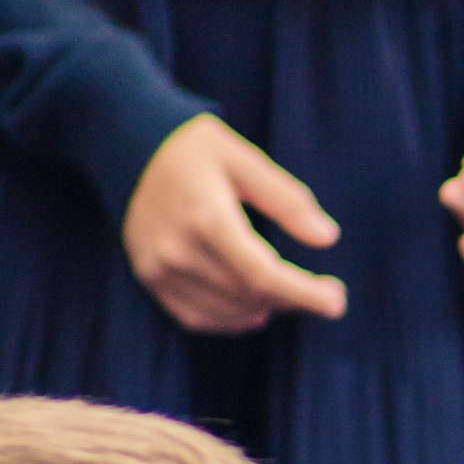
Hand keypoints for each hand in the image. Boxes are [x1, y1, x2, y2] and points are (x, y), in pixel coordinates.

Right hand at [122, 114, 346, 332]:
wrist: (125, 143)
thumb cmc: (194, 148)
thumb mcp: (245, 159)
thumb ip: (287, 200)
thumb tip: (328, 238)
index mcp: (207, 217)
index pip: (262, 274)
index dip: (305, 294)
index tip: (338, 302)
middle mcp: (178, 250)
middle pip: (248, 295)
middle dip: (292, 299)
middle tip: (321, 290)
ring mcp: (159, 267)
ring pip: (225, 311)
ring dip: (265, 308)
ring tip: (289, 294)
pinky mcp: (149, 276)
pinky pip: (196, 316)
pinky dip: (230, 319)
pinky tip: (254, 309)